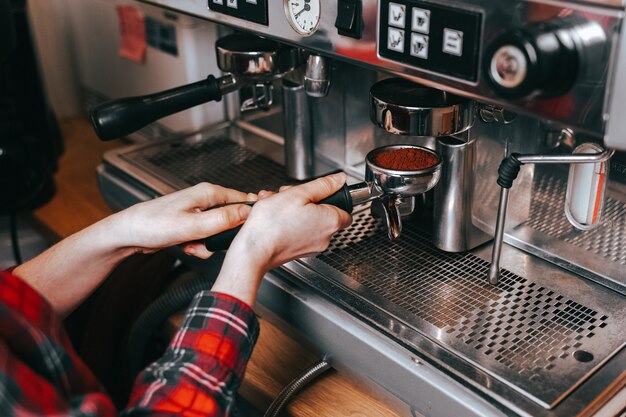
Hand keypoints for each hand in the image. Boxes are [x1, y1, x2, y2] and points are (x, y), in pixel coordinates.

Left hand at [109, 183, 256, 258]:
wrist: (129, 234)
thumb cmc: (152, 225)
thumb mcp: (192, 225)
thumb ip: (222, 219)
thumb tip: (248, 213)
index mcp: (208, 193)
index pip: (244, 200)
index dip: (247, 217)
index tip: (242, 233)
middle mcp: (205, 200)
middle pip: (232, 219)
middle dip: (222, 236)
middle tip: (208, 243)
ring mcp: (198, 212)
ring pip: (219, 231)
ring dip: (208, 243)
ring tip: (192, 244)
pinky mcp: (192, 223)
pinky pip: (206, 237)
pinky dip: (199, 245)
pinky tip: (187, 246)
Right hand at [212, 173, 351, 305]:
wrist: (254, 251)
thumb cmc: (272, 225)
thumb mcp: (297, 193)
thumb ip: (322, 185)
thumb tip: (339, 180)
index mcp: (331, 221)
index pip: (346, 209)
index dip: (331, 198)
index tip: (318, 194)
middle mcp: (325, 238)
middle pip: (323, 213)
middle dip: (307, 201)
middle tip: (290, 196)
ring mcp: (312, 247)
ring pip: (309, 222)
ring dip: (295, 211)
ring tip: (277, 206)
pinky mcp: (298, 252)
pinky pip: (299, 232)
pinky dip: (289, 223)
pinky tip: (275, 218)